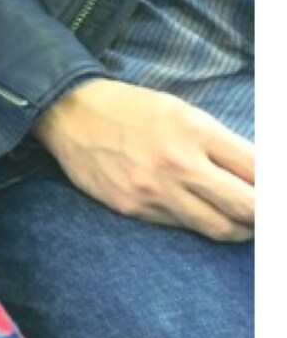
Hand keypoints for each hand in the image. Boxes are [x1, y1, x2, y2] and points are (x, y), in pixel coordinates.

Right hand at [32, 78, 253, 241]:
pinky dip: (197, 223)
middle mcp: (178, 164)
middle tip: (266, 217)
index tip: (275, 197)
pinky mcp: (134, 209)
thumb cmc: (131, 109)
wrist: (70, 115)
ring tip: (243, 223)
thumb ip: (220, 143)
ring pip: (217, 227)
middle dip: (265, 217)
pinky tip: (200, 214)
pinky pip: (181, 226)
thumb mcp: (183, 112)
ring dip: (238, 228)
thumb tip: (257, 175)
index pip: (257, 172)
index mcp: (196, 131)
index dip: (274, 192)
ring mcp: (155, 191)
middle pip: (246, 207)